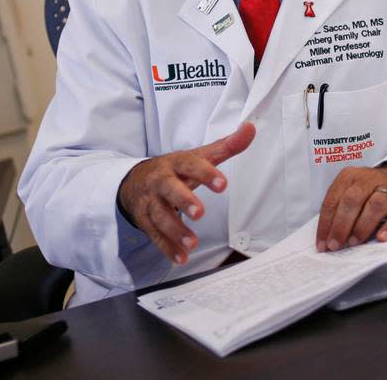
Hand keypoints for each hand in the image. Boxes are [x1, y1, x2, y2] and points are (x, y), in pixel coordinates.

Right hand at [118, 122, 255, 264]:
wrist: (135, 180)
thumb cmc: (175, 169)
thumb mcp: (198, 156)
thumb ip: (226, 146)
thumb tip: (250, 129)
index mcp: (176, 163)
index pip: (190, 165)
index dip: (206, 173)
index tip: (222, 185)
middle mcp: (161, 181)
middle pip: (169, 189)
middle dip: (184, 201)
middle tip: (199, 213)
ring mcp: (151, 202)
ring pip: (160, 216)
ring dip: (175, 231)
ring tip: (192, 243)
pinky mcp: (146, 220)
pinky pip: (155, 236)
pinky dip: (167, 248)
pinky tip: (181, 258)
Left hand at [315, 165, 386, 251]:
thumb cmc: (373, 191)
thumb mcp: (354, 192)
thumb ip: (341, 210)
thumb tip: (328, 238)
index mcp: (350, 177)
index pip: (333, 200)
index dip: (326, 223)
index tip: (323, 244)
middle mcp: (368, 179)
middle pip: (352, 201)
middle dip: (341, 225)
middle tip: (336, 245)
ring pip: (375, 204)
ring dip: (362, 226)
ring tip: (354, 242)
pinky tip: (382, 238)